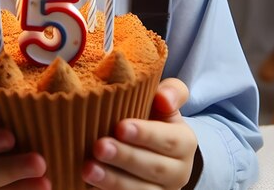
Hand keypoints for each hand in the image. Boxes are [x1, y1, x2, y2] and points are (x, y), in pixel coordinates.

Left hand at [83, 78, 197, 189]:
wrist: (154, 147)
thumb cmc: (155, 116)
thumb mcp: (166, 101)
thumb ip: (171, 91)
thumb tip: (163, 97)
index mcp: (184, 142)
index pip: (168, 140)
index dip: (145, 134)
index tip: (120, 127)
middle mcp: (178, 172)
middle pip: (154, 167)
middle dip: (125, 157)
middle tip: (99, 146)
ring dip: (113, 181)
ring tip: (88, 169)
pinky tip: (90, 183)